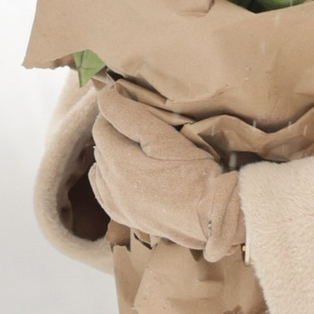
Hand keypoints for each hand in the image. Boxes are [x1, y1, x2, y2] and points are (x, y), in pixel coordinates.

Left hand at [88, 94, 244, 259]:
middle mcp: (111, 185)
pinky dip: (108, 180)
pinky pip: (103, 193)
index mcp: (118, 162)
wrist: (213, 215)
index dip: (114, 114)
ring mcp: (117, 204)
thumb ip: (130, 115)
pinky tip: (123, 176)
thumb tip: (102, 96)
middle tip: (139, 128)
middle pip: (101, 148)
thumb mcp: (165, 137)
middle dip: (114, 135)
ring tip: (135, 151)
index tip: (130, 108)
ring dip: (111, 157)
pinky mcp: (126, 218)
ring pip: (100, 170)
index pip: (101, 128)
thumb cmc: (194, 172)